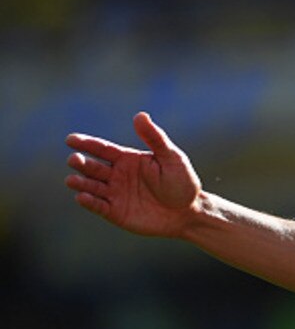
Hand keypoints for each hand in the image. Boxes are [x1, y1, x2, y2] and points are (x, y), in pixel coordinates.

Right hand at [65, 112, 202, 237]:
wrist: (189, 212)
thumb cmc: (182, 181)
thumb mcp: (171, 157)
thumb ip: (155, 138)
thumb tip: (140, 115)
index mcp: (127, 159)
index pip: (102, 149)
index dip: (86, 144)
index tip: (70, 139)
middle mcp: (117, 175)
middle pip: (93, 167)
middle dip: (81, 163)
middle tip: (74, 160)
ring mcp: (115, 194)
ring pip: (92, 186)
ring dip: (81, 183)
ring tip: (72, 180)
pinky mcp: (116, 212)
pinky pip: (99, 206)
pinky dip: (89, 202)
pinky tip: (82, 197)